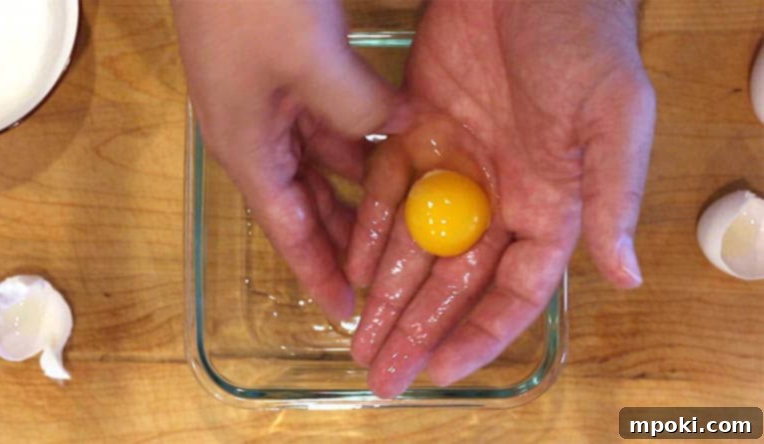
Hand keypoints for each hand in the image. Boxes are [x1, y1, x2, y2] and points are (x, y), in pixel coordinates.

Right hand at [172, 0, 398, 320]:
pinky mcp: (286, 73)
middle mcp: (256, 135)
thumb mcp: (311, 62)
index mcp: (249, 148)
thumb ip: (360, 109)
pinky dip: (361, 140)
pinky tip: (394, 146)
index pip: (288, 230)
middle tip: (384, 271)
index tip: (345, 310)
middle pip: (306, 204)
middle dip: (342, 239)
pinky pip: (329, 122)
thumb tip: (401, 133)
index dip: (317, 272)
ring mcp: (271, 103)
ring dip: (358, 190)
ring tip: (401, 219)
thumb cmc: (249, 0)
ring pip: (323, 165)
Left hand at [346, 0, 655, 397]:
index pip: (512, 289)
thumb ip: (614, 198)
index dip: (479, 333)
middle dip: (417, 329)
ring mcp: (454, 166)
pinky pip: (386, 190)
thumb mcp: (615, 120)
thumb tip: (627, 276)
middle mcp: (497, 195)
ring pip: (414, 244)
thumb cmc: (585, 41)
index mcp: (548, 204)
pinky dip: (367, 227)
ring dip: (387, 292)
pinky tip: (351, 265)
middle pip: (453, 280)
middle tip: (382, 376)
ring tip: (358, 336)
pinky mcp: (415, 131)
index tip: (441, 368)